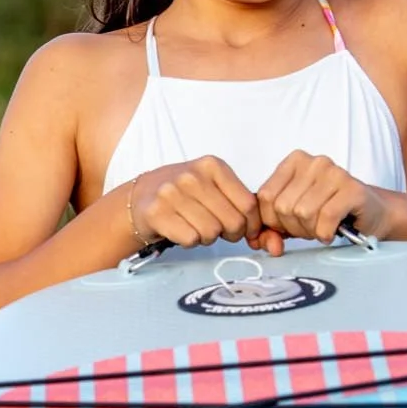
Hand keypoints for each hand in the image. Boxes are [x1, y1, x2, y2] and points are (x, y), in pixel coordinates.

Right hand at [129, 156, 262, 249]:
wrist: (141, 195)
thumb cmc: (184, 193)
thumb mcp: (213, 185)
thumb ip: (239, 203)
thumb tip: (265, 235)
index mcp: (212, 166)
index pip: (248, 204)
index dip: (252, 225)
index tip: (246, 230)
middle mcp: (192, 176)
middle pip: (233, 222)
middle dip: (230, 233)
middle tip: (218, 230)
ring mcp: (172, 193)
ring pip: (211, 233)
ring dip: (207, 238)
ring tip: (196, 226)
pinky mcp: (157, 212)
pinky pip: (191, 239)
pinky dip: (190, 241)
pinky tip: (182, 229)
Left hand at [254, 151, 387, 253]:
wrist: (370, 213)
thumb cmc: (329, 211)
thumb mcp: (293, 217)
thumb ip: (271, 228)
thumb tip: (259, 242)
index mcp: (295, 161)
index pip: (265, 196)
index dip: (273, 221)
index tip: (288, 225)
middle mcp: (314, 162)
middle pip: (283, 206)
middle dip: (294, 228)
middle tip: (310, 226)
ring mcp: (335, 173)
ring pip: (303, 213)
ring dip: (311, 231)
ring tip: (322, 227)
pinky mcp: (352, 189)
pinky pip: (325, 219)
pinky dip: (325, 233)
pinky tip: (332, 230)